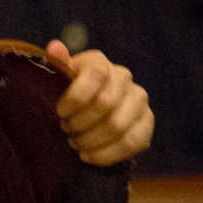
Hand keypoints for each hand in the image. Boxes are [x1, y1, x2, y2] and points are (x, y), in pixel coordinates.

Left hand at [47, 39, 153, 165]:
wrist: (89, 112)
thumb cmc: (68, 93)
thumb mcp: (57, 80)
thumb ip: (57, 65)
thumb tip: (55, 46)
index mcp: (99, 62)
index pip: (95, 74)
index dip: (75, 96)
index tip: (60, 112)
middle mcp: (123, 77)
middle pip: (105, 103)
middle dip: (80, 122)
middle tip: (66, 130)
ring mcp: (139, 100)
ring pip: (117, 126)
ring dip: (90, 140)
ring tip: (75, 144)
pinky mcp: (147, 122)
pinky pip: (131, 142)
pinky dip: (106, 154)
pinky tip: (88, 156)